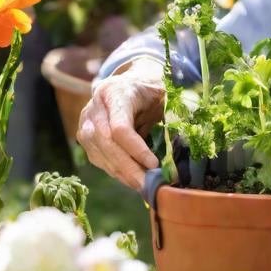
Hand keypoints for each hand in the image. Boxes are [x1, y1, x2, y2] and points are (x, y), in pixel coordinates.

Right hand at [77, 58, 164, 190]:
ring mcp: (86, 123)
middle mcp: (94, 108)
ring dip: (122, 174)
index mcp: (114, 92)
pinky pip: (99, 160)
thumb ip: (170, 111)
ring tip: (144, 186)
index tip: (154, 164)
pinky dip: (117, 172)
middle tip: (148, 184)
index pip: (120, 128)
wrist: (128, 84)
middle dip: (128, 168)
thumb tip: (186, 134)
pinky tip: (133, 179)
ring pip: (100, 155)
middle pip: (107, 144)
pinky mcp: (85, 138)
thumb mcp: (162, 94)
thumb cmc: (149, 90)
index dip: (136, 149)